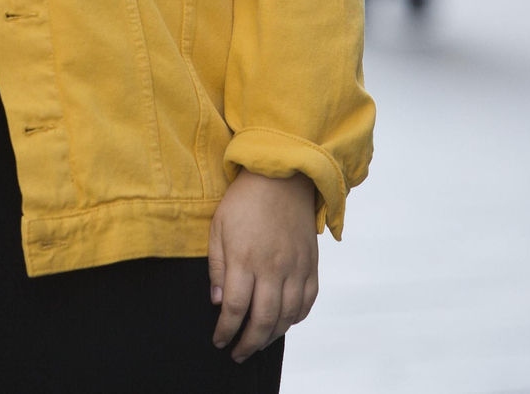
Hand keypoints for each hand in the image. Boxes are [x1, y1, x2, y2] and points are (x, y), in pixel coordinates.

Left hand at [208, 170, 318, 361]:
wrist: (282, 176)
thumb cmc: (245, 200)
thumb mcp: (218, 227)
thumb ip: (218, 267)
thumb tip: (219, 301)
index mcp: (245, 258)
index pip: (236, 308)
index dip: (227, 330)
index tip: (220, 340)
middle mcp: (273, 267)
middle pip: (263, 319)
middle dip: (249, 342)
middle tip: (238, 353)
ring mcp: (296, 267)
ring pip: (288, 315)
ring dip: (272, 335)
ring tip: (259, 342)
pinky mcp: (311, 264)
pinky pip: (308, 300)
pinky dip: (297, 317)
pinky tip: (285, 322)